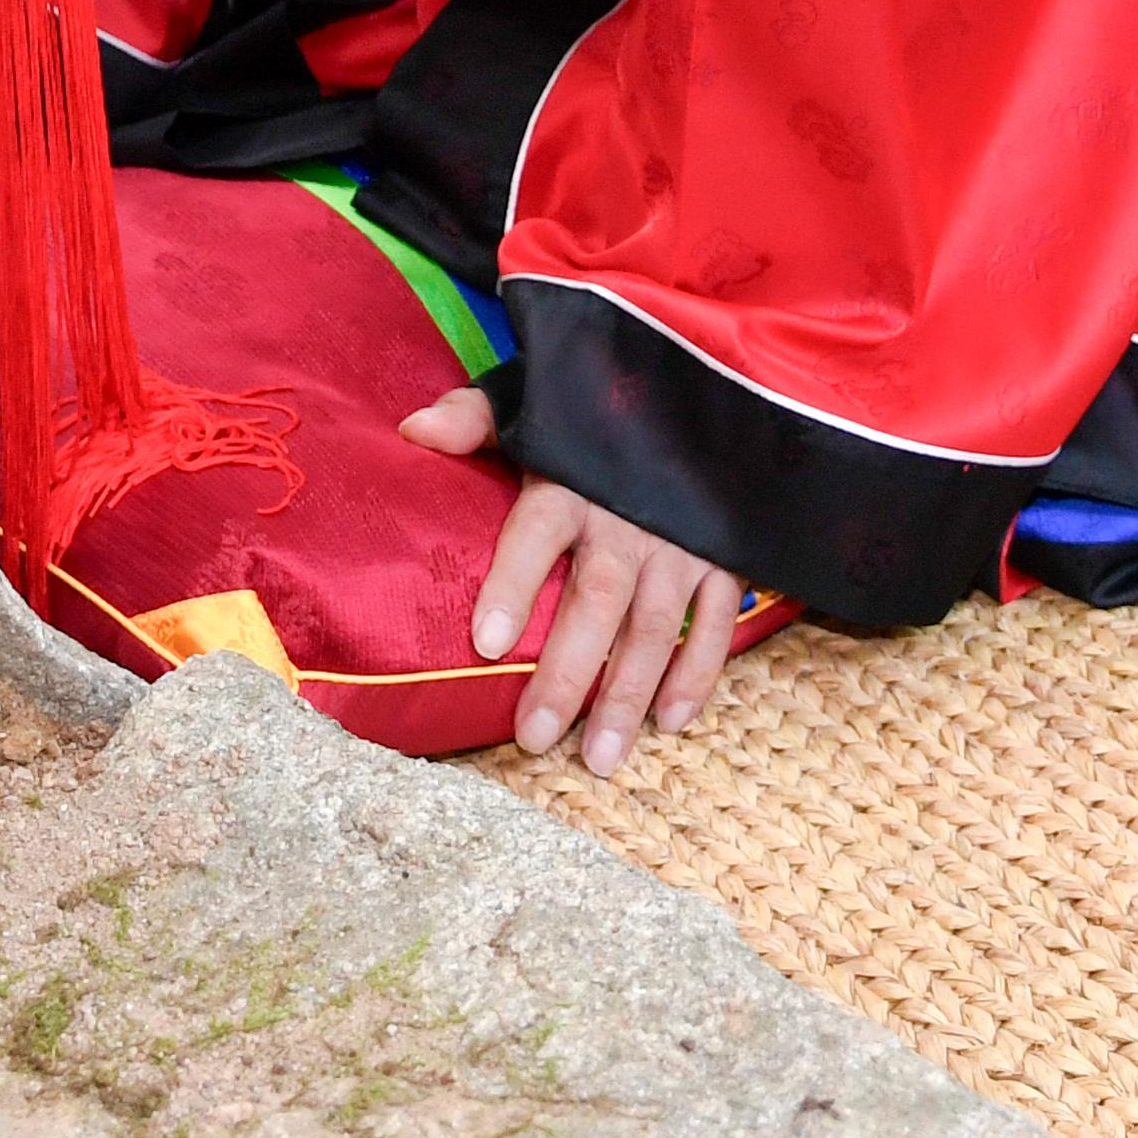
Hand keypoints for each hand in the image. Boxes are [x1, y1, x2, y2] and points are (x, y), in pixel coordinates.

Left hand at [402, 386, 748, 772]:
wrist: (697, 378)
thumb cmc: (593, 406)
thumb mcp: (531, 397)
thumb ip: (474, 417)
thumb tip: (414, 432)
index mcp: (573, 480)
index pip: (537, 534)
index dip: (513, 586)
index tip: (484, 642)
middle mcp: (629, 516)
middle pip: (596, 602)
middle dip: (567, 674)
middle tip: (534, 738)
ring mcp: (682, 540)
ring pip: (653, 627)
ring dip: (628, 695)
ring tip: (600, 760)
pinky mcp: (723, 554)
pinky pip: (714, 621)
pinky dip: (697, 672)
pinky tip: (670, 722)